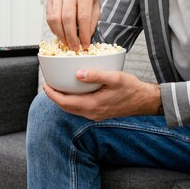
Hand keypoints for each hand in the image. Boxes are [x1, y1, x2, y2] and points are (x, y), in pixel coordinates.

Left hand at [43, 69, 161, 120]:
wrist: (144, 100)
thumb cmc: (131, 88)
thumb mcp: (115, 78)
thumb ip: (96, 75)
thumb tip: (77, 74)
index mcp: (93, 105)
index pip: (65, 102)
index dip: (53, 94)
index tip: (46, 85)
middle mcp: (92, 113)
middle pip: (66, 107)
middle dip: (55, 97)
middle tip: (48, 85)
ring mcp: (95, 114)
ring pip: (73, 109)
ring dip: (63, 100)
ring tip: (58, 88)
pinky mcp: (99, 113)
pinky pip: (80, 109)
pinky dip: (73, 101)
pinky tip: (75, 92)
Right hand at [45, 0, 99, 50]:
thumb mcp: (95, 5)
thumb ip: (92, 20)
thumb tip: (86, 37)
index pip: (83, 16)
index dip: (84, 34)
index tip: (85, 45)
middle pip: (67, 18)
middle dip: (71, 37)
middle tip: (74, 48)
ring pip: (56, 19)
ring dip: (61, 35)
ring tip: (67, 43)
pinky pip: (49, 18)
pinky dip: (54, 29)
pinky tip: (61, 35)